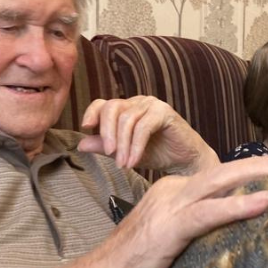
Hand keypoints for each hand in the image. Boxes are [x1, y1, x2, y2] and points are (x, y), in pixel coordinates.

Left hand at [77, 96, 218, 174]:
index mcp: (126, 108)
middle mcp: (138, 102)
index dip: (92, 113)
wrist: (186, 162)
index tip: (86, 127)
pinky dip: (136, 146)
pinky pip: (143, 127)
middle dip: (107, 133)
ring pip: (127, 119)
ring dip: (123, 145)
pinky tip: (134, 161)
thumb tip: (80, 144)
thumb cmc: (158, 154)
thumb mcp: (124, 153)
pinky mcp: (165, 113)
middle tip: (110, 155)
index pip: (103, 104)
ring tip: (124, 164)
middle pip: (112, 107)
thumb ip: (104, 147)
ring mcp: (152, 105)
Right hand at [89, 155, 267, 267]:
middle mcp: (172, 191)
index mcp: (173, 193)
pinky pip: (208, 212)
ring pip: (220, 182)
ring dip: (259, 175)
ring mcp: (170, 206)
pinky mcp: (169, 227)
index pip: (219, 178)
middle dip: (264, 165)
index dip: (252, 176)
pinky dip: (237, 206)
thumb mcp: (174, 245)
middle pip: (224, 171)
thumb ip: (200, 234)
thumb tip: (234, 242)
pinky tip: (262, 203)